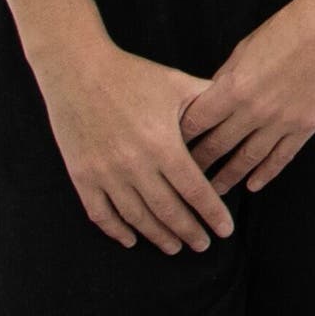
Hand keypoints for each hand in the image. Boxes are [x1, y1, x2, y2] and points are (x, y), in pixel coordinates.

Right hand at [28, 41, 237, 253]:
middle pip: (168, 211)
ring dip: (158, 236)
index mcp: (163, 145)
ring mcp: (105, 174)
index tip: (225, 230)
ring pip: (136, 218)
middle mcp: (135, 166)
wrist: (76, 68)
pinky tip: (131, 240)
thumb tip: (238, 113)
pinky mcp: (82, 175)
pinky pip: (101, 213)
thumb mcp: (176, 83)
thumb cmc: (131, 74)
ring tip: (175, 247)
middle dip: (189, 232)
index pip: (195, 191)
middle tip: (203, 245)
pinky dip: (117, 231)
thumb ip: (207, 104)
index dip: (212, 213)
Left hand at [182, 0, 314, 194]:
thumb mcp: (243, 51)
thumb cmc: (284, 30)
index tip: (168, 151)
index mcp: (233, 88)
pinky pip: (281, 157)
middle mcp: (254, 110)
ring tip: (214, 193)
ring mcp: (282, 121)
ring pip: (247, 159)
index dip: (179, 139)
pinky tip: (253, 185)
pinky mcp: (305, 126)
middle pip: (216, 146)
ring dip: (228, 178)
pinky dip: (266, 174)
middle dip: (197, 165)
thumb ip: (224, 80)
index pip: (196, 123)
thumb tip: (209, 102)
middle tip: (183, 181)